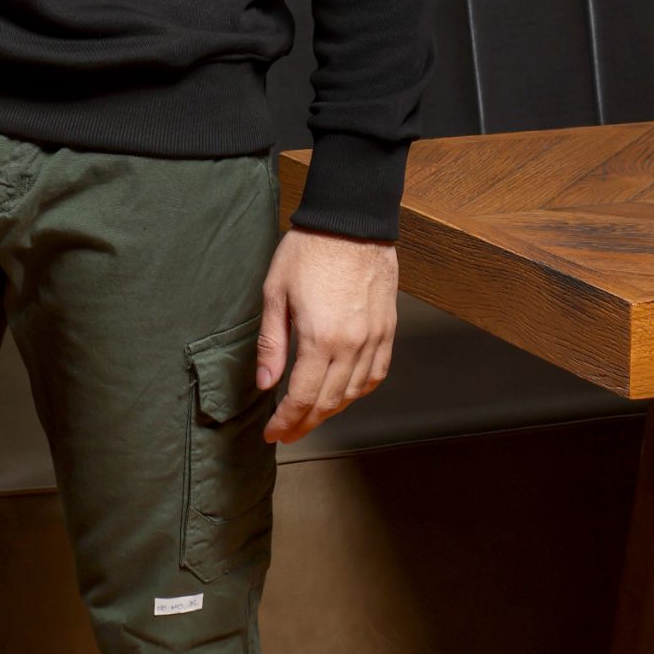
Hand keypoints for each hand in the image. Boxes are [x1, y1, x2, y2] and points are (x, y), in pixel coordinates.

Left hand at [257, 230, 398, 441]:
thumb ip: (272, 344)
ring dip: (332, 410)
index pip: (302, 397)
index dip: (286, 421)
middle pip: (329, 402)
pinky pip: (377, 372)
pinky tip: (346, 394)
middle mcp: (352, 345)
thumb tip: (266, 383)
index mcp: (320, 338)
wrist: (351, 221)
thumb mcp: (276, 293)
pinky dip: (360, 390)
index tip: (273, 432)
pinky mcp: (388, 328)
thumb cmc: (309, 250)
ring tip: (312, 416)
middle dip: (306, 423)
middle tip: (288, 432)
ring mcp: (374, 338)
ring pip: (355, 392)